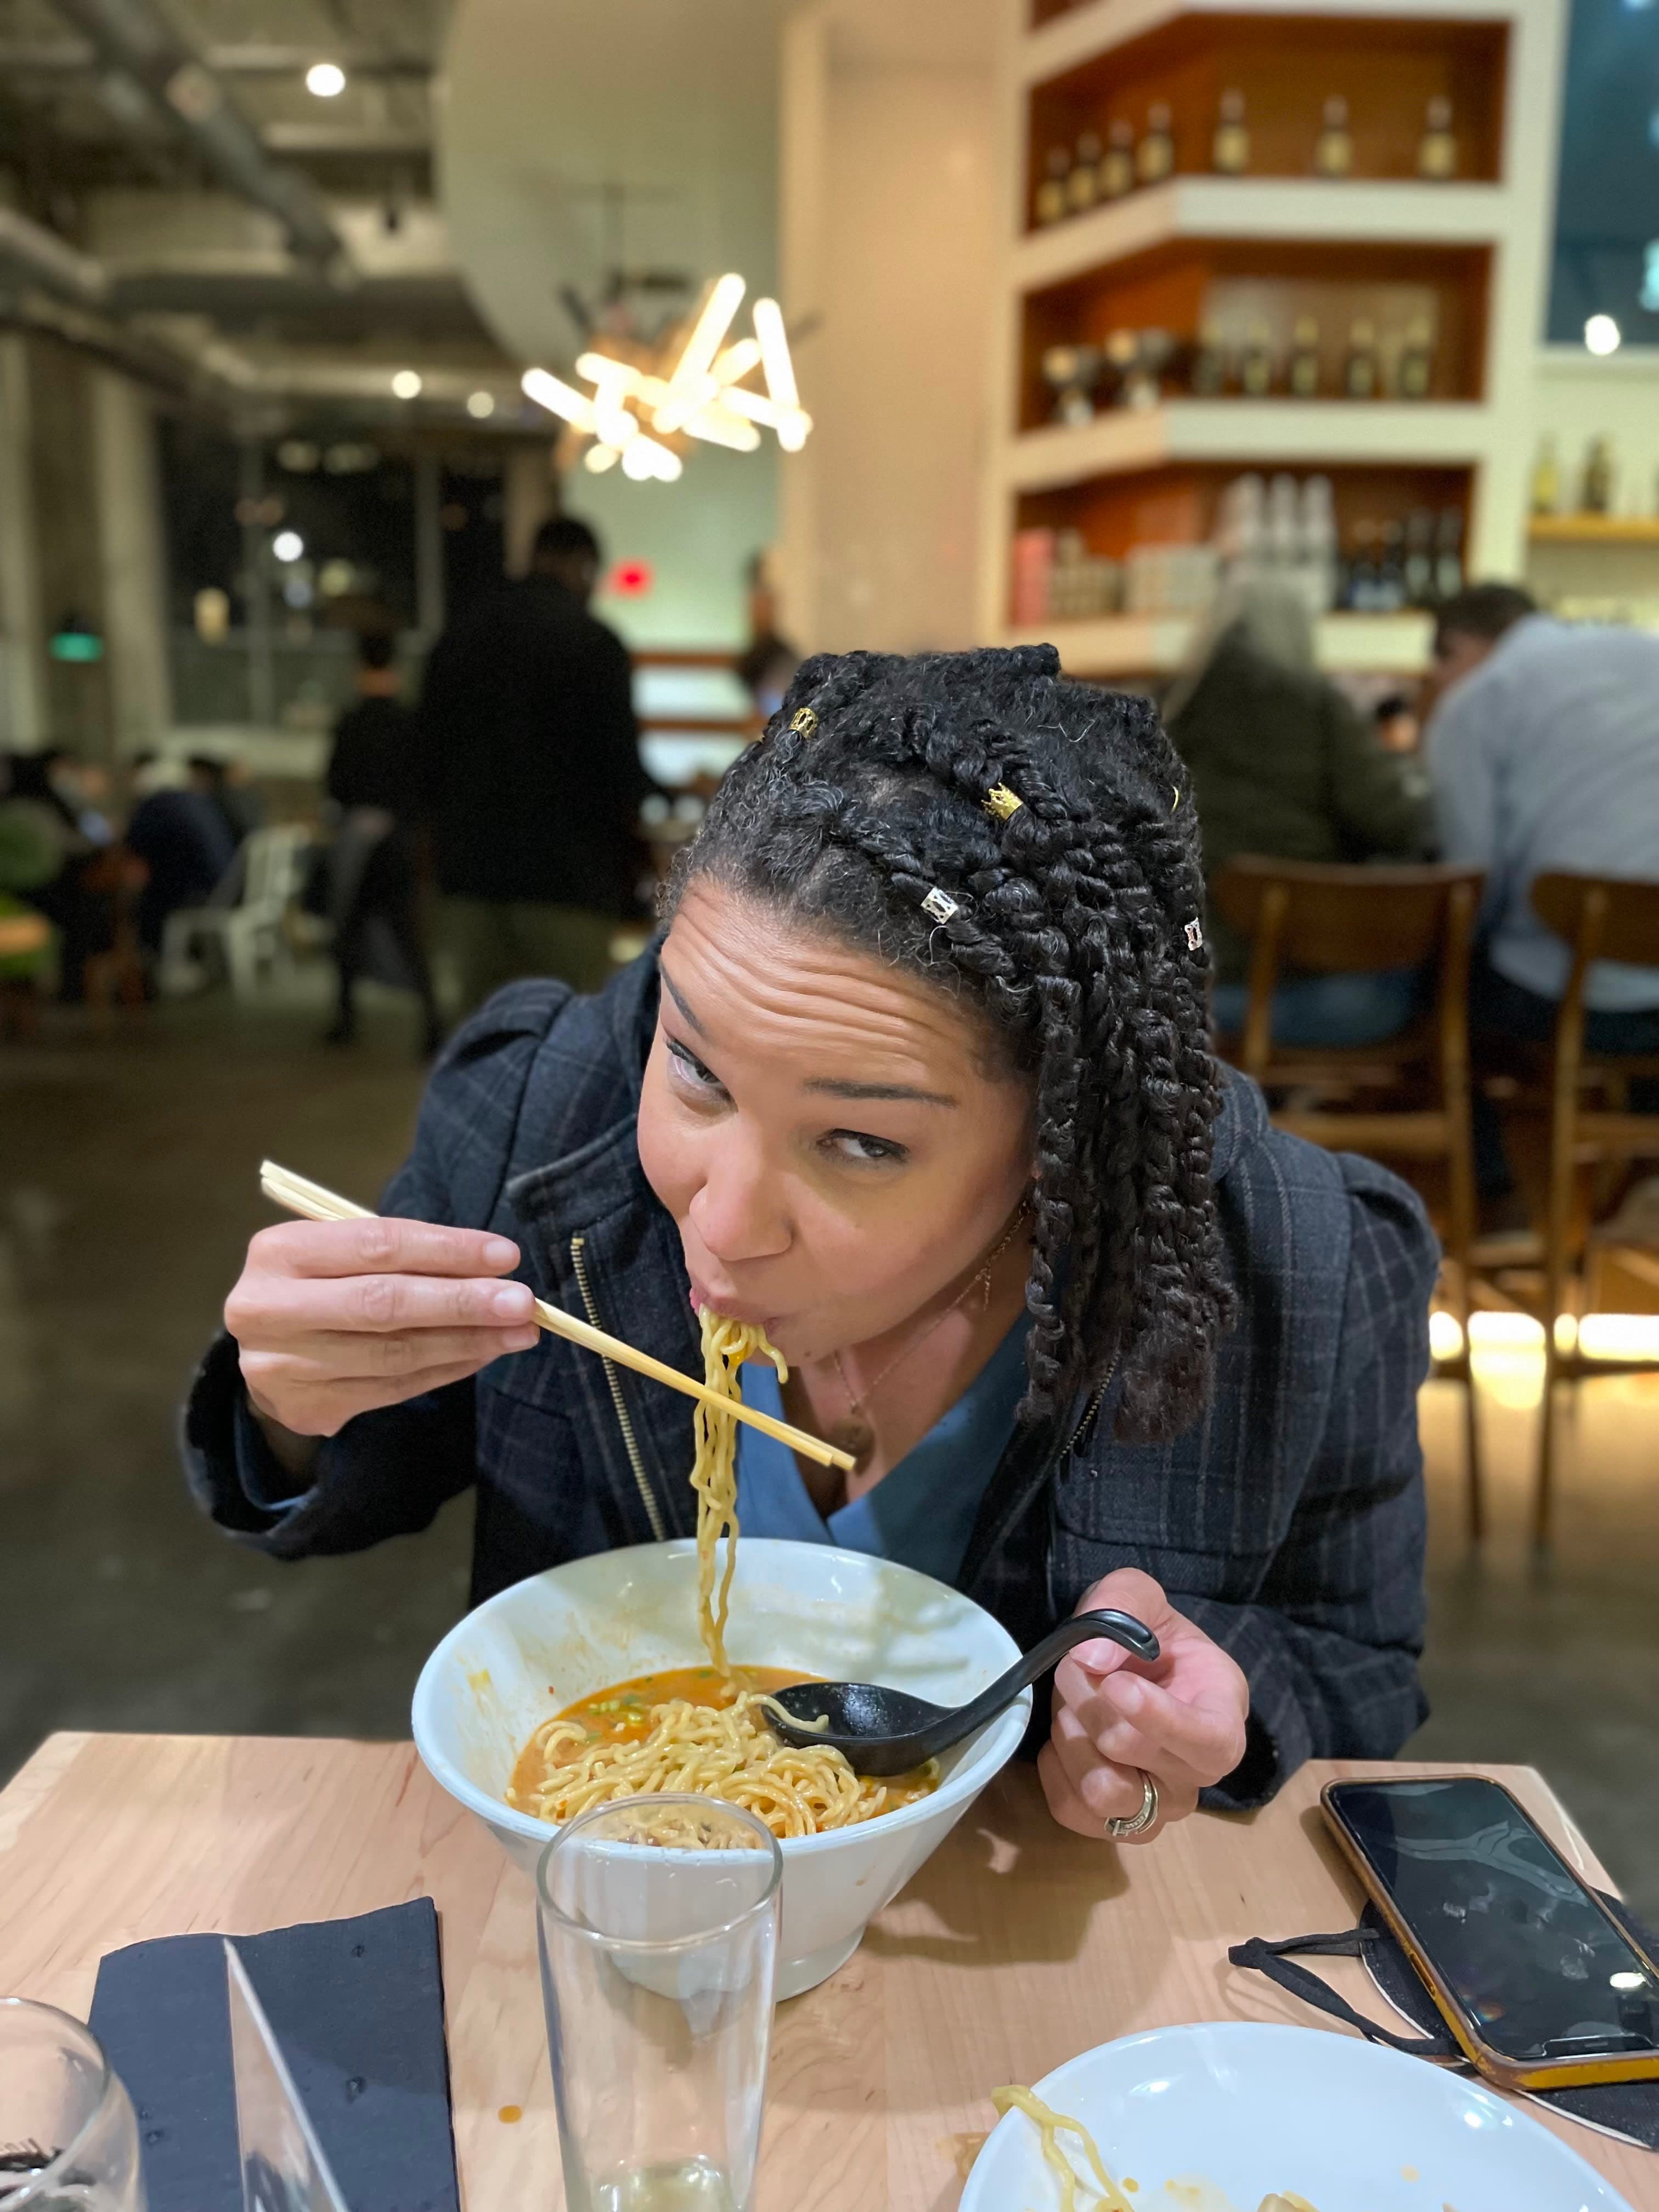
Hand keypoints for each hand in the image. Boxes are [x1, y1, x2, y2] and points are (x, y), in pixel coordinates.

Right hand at [225, 1217, 540, 1439]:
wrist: (260, 1348)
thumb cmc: (319, 1283)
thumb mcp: (342, 1253)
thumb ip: (402, 1256)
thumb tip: (493, 1269)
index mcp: (279, 1252)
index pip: (377, 1244)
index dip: (447, 1250)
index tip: (505, 1256)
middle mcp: (268, 1309)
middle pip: (383, 1304)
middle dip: (463, 1302)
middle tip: (523, 1303)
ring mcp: (281, 1367)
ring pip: (393, 1354)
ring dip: (467, 1342)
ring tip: (517, 1332)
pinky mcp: (304, 1408)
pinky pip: (392, 1388)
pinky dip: (446, 1370)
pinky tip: (482, 1354)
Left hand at [1038, 1568, 1249, 1844]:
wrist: (1133, 1673)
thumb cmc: (1148, 1638)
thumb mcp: (1140, 1596)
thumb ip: (1123, 1605)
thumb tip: (1090, 1659)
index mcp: (1222, 1718)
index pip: (1208, 1741)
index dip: (1160, 1718)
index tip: (1118, 1685)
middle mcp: (1197, 1776)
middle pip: (1129, 1751)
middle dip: (1088, 1699)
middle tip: (1075, 1667)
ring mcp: (1158, 1807)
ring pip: (1100, 1790)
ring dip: (1070, 1735)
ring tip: (1073, 1706)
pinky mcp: (1115, 1825)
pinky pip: (1071, 1810)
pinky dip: (1054, 1768)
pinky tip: (1065, 1737)